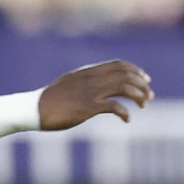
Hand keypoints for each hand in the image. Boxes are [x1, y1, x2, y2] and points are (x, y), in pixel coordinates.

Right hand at [39, 60, 153, 128]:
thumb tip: (98, 84)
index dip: (135, 70)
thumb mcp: (69, 84)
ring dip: (138, 96)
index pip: (118, 65)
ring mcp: (90, 92)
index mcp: (87, 72)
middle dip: (142, 84)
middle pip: (125, 75)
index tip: (145, 79)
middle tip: (149, 96)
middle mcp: (91, 79)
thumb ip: (85, 81)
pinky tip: (126, 119)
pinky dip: (125, 113)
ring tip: (143, 106)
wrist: (34, 109)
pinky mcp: (88, 107)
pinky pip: (114, 107)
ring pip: (124, 88)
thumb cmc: (50, 100)